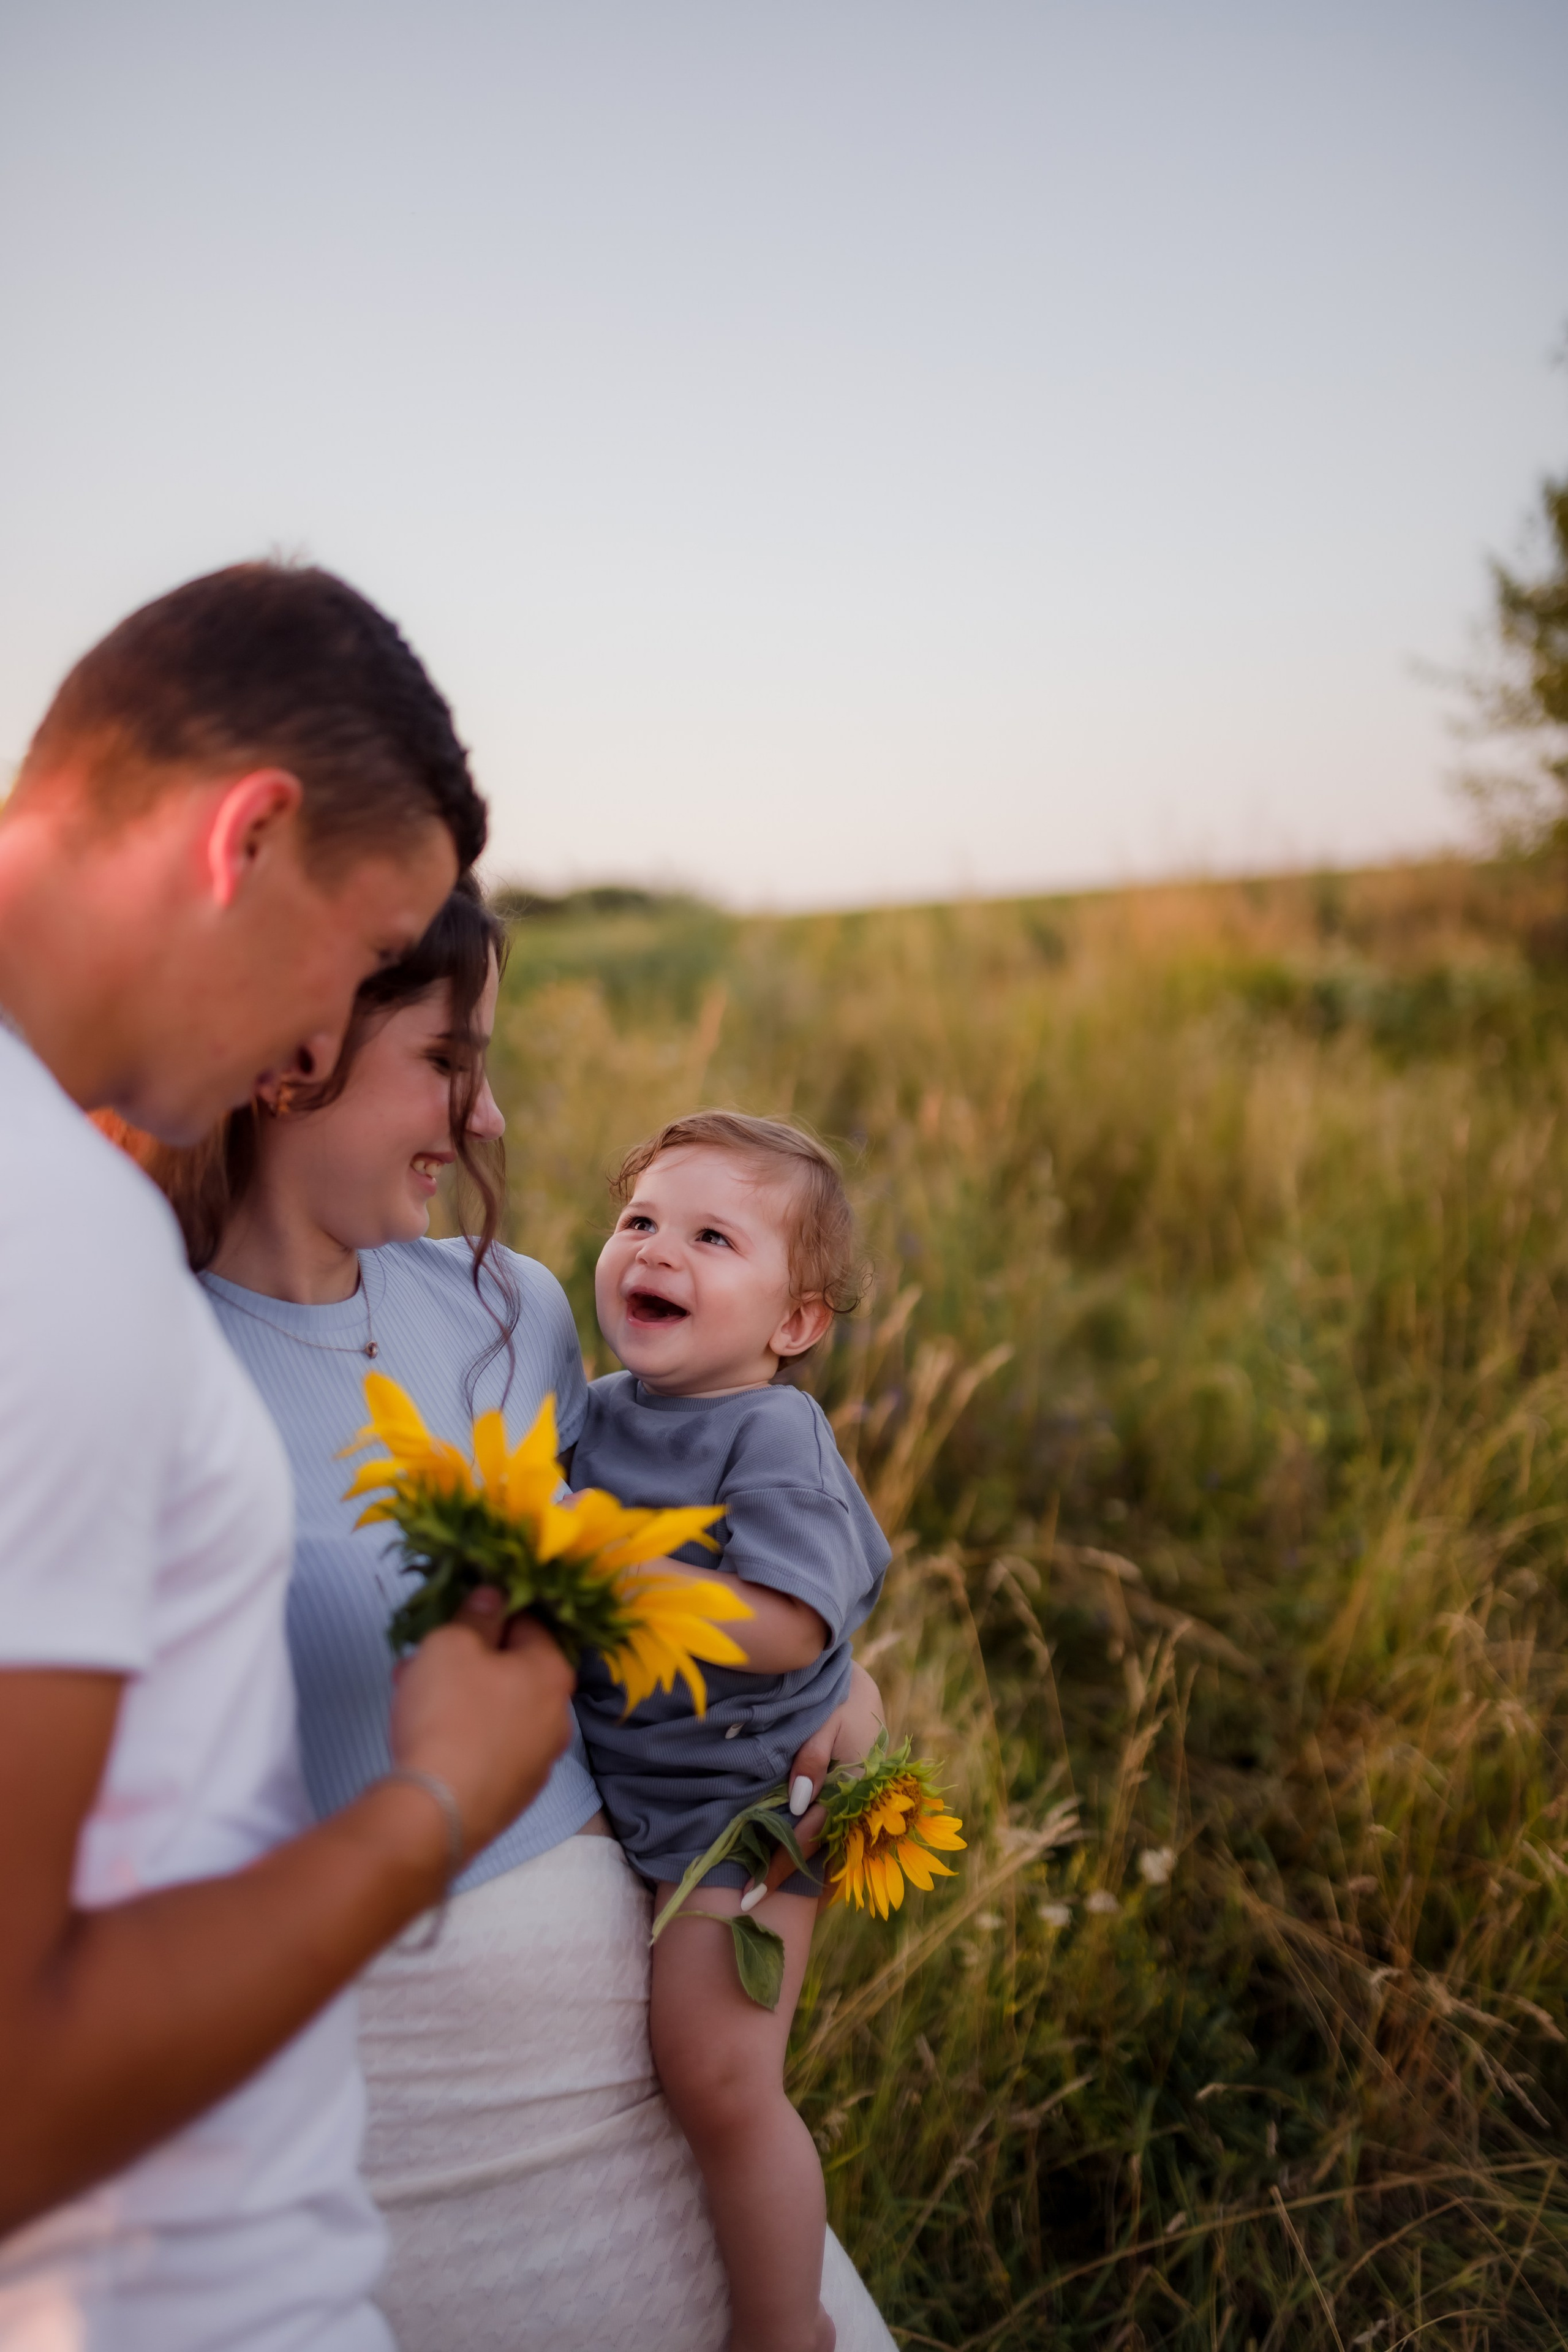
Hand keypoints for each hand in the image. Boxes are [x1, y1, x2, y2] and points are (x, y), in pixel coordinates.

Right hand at [389, 1602, 573, 1859]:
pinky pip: (488, 1747)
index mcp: (554, 1673)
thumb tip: (494, 1596)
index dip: (489, 1612)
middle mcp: (557, 1717)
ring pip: (495, 1709)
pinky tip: (425, 1737)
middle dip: (465, 1659)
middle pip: (511, 1669)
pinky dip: (461, 1734)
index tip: (454, 1618)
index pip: (529, 1622)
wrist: (435, 1815)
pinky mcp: (512, 1794)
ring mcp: (537, 1761)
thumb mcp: (452, 1645)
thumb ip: (476, 1614)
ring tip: (411, 1694)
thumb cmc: (448, 1716)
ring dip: (456, 1695)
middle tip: (422, 1659)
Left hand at [760, 1660, 885, 1901]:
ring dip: (799, 1868)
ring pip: (825, 1847)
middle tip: (746, 1904)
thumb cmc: (840, 1698)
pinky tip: (799, 1871)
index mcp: (850, 1787)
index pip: (808, 1836)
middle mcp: (855, 1805)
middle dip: (782, 1875)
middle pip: (816, 1850)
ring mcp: (854, 1806)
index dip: (779, 1865)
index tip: (748, 1893)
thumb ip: (813, 1759)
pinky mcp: (849, 1800)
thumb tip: (798, 1804)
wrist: (862, 1686)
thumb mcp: (827, 1720)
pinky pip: (830, 1833)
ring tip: (765, 1893)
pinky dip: (813, 1852)